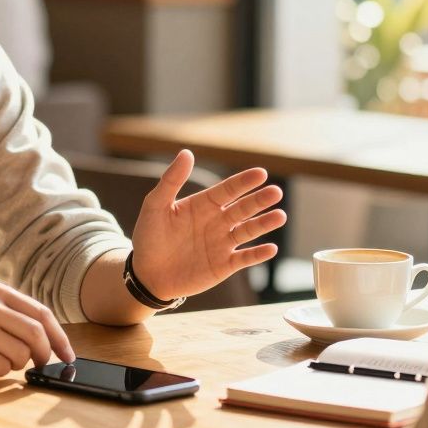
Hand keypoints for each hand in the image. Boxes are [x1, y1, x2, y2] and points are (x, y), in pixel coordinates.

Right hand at [0, 281, 75, 375]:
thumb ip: (13, 315)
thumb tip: (50, 339)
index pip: (40, 312)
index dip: (59, 336)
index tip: (68, 353)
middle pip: (36, 335)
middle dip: (43, 355)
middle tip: (39, 364)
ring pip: (21, 355)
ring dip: (13, 364)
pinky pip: (2, 368)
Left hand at [130, 149, 285, 300]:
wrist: (147, 274)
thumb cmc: (149, 237)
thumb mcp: (156, 205)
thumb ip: (171, 180)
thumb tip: (186, 152)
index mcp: (203, 204)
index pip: (228, 190)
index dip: (243, 182)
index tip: (261, 173)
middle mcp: (217, 221)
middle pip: (243, 208)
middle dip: (259, 200)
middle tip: (276, 192)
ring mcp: (222, 243)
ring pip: (248, 231)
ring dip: (264, 224)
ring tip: (280, 216)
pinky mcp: (224, 265)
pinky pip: (245, 258)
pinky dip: (258, 254)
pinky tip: (271, 248)